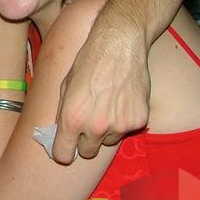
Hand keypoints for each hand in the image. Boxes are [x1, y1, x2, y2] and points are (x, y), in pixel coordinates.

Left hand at [53, 18, 150, 163]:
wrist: (119, 44)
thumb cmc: (88, 61)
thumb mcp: (64, 86)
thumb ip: (62, 112)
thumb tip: (60, 132)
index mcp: (71, 119)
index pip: (63, 155)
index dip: (63, 153)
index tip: (65, 150)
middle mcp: (95, 126)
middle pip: (87, 152)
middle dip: (85, 141)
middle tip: (87, 123)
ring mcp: (119, 125)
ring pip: (108, 141)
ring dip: (106, 130)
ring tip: (107, 105)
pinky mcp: (139, 120)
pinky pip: (127, 129)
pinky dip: (124, 119)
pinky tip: (122, 99)